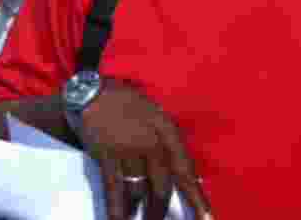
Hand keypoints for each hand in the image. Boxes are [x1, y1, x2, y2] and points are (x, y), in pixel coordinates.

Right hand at [80, 78, 211, 219]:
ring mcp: (128, 149)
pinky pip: (114, 188)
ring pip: (139, 190)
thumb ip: (167, 142)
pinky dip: (117, 208)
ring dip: (141, 210)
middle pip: (163, 185)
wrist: (94, 93)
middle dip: (161, 210)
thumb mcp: (157, 115)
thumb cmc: (129, 104)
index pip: (185, 169)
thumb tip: (178, 173)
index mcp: (168, 130)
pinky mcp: (106, 156)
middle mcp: (151, 141)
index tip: (206, 218)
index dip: (197, 197)